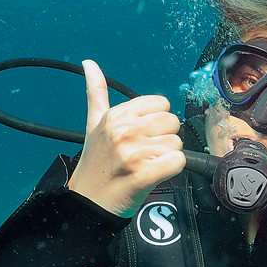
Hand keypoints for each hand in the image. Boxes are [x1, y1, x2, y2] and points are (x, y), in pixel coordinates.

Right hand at [68, 59, 185, 216]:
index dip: (156, 122)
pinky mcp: (145, 173)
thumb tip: (89, 63)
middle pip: (172, 122)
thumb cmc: (95, 164)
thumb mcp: (92, 125)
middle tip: (144, 153)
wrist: (88, 202)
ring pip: (176, 143)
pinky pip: (178, 161)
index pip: (161, 104)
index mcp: (116, 115)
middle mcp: (125, 130)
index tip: (142, 136)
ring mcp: (134, 152)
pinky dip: (171, 170)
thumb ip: (96, 93)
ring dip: (165, 157)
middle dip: (163, 139)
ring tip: (145, 165)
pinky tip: (154, 174)